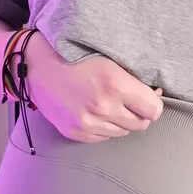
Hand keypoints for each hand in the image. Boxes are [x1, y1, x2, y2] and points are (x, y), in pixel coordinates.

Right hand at [23, 32, 163, 142]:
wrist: (36, 66)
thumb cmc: (75, 55)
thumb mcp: (109, 57)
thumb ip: (133, 76)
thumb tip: (156, 93)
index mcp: (115, 84)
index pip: (153, 109)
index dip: (154, 102)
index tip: (149, 95)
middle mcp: (103, 107)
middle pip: (141, 124)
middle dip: (140, 112)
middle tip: (131, 100)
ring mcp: (88, 123)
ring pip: (123, 132)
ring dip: (122, 121)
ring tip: (110, 104)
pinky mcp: (75, 133)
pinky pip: (104, 138)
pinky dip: (105, 127)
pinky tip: (96, 111)